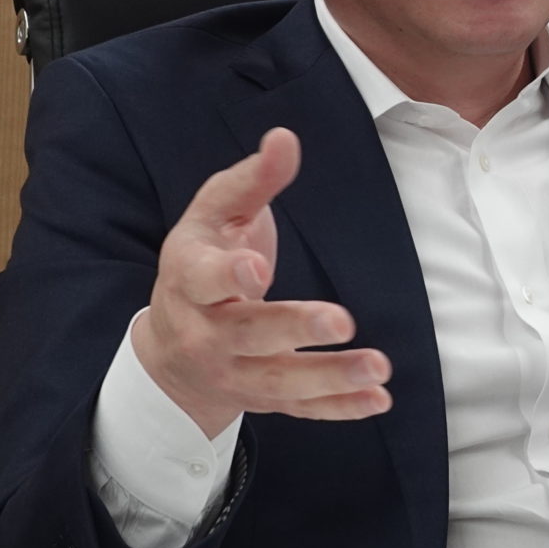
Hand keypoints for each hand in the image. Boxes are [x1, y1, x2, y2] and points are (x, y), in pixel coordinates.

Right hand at [132, 127, 391, 437]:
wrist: (170, 345)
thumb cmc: (202, 261)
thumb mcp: (214, 214)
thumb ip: (253, 179)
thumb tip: (285, 137)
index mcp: (190, 278)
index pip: (203, 278)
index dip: (228, 274)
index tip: (257, 270)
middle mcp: (206, 332)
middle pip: (247, 333)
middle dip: (293, 327)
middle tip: (341, 320)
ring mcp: (232, 371)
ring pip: (278, 381)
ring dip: (329, 378)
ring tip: (377, 367)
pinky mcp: (260, 398)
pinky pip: (298, 410)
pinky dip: (338, 409)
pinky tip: (378, 400)